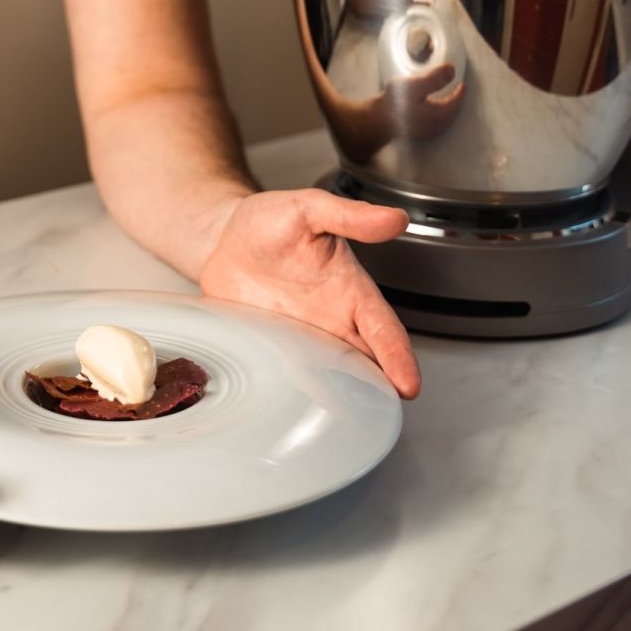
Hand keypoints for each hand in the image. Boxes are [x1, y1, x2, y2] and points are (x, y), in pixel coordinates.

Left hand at [199, 190, 420, 398]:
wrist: (222, 240)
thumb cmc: (269, 223)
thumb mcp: (307, 209)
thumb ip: (349, 216)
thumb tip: (394, 216)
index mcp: (349, 291)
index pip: (384, 328)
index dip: (398, 356)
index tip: (409, 384)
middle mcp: (332, 324)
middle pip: (366, 366)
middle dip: (376, 392)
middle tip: (377, 414)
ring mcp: (301, 343)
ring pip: (331, 381)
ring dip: (338, 400)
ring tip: (339, 421)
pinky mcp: (272, 355)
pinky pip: (288, 384)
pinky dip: (296, 399)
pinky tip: (294, 413)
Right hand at [325, 66, 465, 162]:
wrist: (375, 121)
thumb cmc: (393, 103)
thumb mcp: (414, 86)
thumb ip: (434, 78)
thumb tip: (452, 70)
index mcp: (438, 115)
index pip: (455, 102)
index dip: (460, 92)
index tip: (462, 83)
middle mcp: (435, 126)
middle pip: (452, 113)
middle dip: (455, 101)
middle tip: (456, 90)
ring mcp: (425, 132)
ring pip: (444, 119)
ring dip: (447, 108)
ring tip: (445, 98)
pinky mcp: (415, 133)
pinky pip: (434, 123)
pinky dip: (437, 114)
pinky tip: (430, 109)